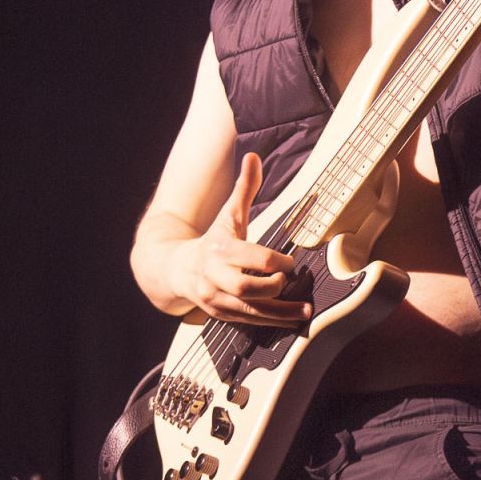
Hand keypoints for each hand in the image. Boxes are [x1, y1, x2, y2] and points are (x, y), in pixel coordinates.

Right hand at [174, 153, 309, 324]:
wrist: (176, 270)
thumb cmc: (212, 241)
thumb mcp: (228, 214)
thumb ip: (244, 188)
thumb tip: (253, 156)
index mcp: (220, 250)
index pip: (252, 258)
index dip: (276, 262)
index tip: (291, 262)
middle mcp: (215, 277)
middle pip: (245, 287)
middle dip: (272, 286)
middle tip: (290, 281)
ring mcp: (216, 299)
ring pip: (249, 311)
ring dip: (280, 312)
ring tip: (305, 311)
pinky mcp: (222, 316)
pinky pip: (249, 322)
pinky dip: (272, 322)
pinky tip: (292, 319)